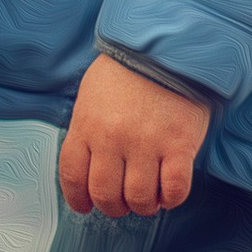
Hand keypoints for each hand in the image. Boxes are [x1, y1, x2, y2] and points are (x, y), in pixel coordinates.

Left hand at [58, 52, 209, 217]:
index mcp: (87, 125)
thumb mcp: (93, 94)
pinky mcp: (179, 144)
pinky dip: (171, 198)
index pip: (72, 177)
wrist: (170, 44)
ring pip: (139, 198)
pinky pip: (174, 189)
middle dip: (113, 207)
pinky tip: (169, 191)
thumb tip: (90, 164)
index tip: (86, 206)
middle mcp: (112, 139)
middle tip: (123, 203)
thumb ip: (88, 129)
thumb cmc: (131, 68)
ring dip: (143, 206)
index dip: (78, 200)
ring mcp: (146, 143)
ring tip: (149, 198)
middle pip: (105, 195)